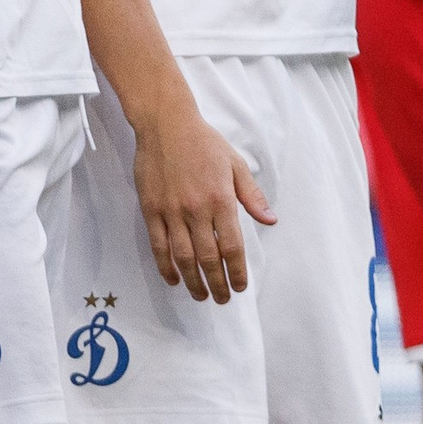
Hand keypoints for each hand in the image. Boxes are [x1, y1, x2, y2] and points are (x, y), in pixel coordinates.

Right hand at [130, 95, 273, 303]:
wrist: (165, 123)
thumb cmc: (204, 142)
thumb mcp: (235, 164)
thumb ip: (252, 195)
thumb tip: (271, 221)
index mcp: (221, 199)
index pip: (232, 247)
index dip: (236, 272)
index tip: (239, 287)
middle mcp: (197, 209)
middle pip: (208, 258)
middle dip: (216, 284)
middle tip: (221, 299)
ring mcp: (171, 211)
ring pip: (183, 257)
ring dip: (193, 281)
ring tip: (200, 295)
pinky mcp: (151, 209)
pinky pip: (159, 245)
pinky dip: (166, 266)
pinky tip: (173, 279)